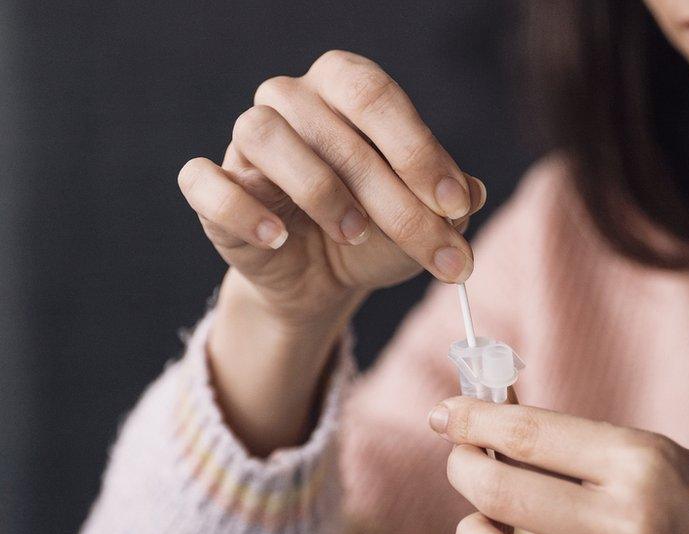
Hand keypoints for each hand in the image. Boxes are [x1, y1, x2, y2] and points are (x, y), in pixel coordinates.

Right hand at [175, 50, 485, 454]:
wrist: (323, 279)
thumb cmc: (376, 231)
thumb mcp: (422, 218)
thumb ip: (448, 202)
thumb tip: (473, 192)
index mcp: (343, 87)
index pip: (375, 95)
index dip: (417, 149)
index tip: (454, 204)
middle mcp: (291, 99)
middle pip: (333, 128)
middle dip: (392, 196)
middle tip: (432, 246)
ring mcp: (245, 142)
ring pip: (263, 134)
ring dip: (318, 188)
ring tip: (355, 233)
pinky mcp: (212, 187)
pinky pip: (204, 180)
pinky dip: (241, 209)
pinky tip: (278, 238)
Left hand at [428, 397, 688, 533]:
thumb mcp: (670, 461)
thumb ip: (590, 450)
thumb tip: (509, 424)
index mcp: (641, 464)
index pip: (525, 434)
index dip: (472, 416)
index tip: (446, 409)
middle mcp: (618, 521)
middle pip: (494, 486)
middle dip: (463, 462)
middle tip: (465, 453)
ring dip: (479, 520)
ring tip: (503, 510)